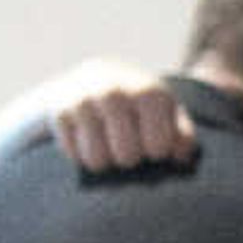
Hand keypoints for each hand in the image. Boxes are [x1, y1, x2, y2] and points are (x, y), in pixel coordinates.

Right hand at [41, 59, 193, 174]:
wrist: (89, 80)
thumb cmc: (139, 108)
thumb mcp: (167, 115)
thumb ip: (183, 137)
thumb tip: (180, 156)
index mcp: (149, 91)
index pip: (159, 147)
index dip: (157, 153)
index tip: (154, 144)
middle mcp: (115, 90)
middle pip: (127, 156)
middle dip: (129, 159)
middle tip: (127, 145)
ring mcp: (84, 99)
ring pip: (97, 160)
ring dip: (104, 162)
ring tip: (107, 146)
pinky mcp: (59, 110)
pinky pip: (74, 155)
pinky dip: (81, 156)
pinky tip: (86, 138)